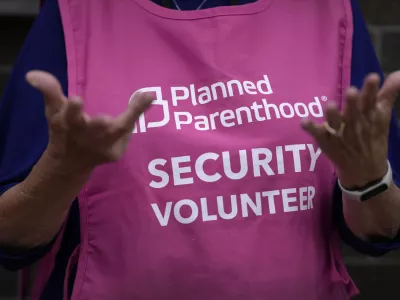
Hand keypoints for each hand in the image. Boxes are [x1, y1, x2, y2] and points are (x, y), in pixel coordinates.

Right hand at [26, 70, 152, 172]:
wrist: (70, 164)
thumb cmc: (63, 130)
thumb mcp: (54, 110)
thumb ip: (48, 91)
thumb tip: (32, 75)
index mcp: (67, 124)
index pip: (67, 115)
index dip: (71, 110)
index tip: (76, 100)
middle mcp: (85, 137)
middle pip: (95, 129)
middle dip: (100, 124)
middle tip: (108, 117)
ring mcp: (102, 148)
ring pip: (118, 131)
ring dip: (131, 116)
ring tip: (146, 97)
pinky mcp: (114, 153)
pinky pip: (127, 134)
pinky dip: (136, 116)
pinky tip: (146, 100)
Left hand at [301, 72, 399, 188]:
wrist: (363, 168)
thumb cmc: (371, 136)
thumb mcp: (382, 116)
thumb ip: (388, 93)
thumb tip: (399, 73)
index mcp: (369, 116)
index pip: (371, 101)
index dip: (371, 90)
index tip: (372, 77)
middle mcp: (354, 124)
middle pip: (353, 112)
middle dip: (353, 102)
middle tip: (351, 91)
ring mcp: (339, 133)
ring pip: (335, 123)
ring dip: (333, 115)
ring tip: (331, 105)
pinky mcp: (326, 141)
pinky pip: (317, 134)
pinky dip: (310, 128)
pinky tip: (303, 122)